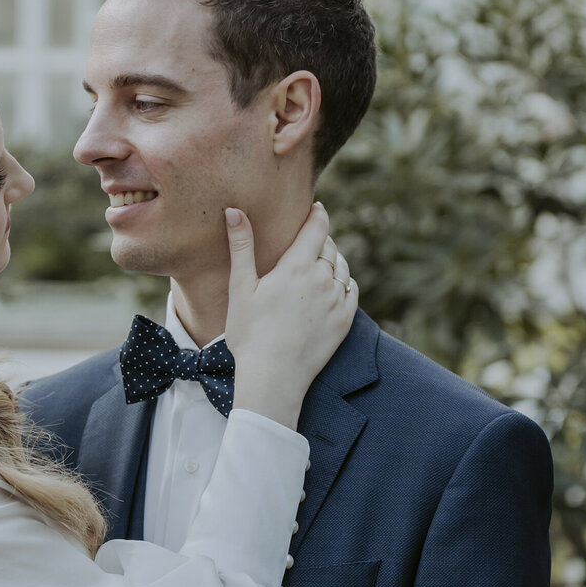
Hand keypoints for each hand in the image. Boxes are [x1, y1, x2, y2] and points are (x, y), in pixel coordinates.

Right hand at [224, 201, 357, 429]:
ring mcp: (337, 301)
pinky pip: (351, 290)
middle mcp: (323, 279)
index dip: (317, 214)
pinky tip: (331, 287)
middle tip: (308, 240)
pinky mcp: (345, 321)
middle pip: (329, 247)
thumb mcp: (241, 288)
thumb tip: (235, 210)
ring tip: (318, 263)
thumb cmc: (250, 333)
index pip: (317, 227)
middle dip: (319, 240)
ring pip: (341, 268)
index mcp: (298, 266)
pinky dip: (343, 283)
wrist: (273, 378)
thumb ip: (241, 246)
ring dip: (332, 261)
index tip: (315, 208)